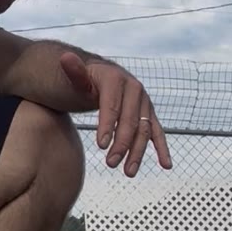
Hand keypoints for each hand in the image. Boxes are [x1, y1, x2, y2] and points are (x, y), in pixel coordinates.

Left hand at [58, 52, 171, 176]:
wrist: (91, 77)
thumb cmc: (78, 80)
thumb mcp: (73, 78)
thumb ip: (73, 72)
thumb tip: (66, 58)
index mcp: (115, 78)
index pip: (112, 105)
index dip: (107, 125)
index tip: (100, 145)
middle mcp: (134, 88)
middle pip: (130, 120)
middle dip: (121, 143)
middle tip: (110, 163)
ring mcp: (143, 101)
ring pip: (143, 129)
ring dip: (137, 152)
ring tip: (128, 172)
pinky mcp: (146, 113)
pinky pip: (155, 132)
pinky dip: (161, 148)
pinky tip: (166, 165)